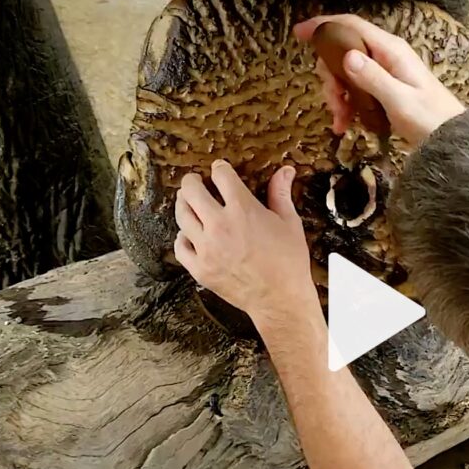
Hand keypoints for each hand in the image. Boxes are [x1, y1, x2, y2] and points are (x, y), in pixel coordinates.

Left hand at [173, 161, 317, 326]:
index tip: (220, 170)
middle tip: (195, 181)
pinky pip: (180, 246)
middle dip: (192, 181)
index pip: (221, 175)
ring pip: (181, 215)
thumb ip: (280, 193)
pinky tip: (189, 234)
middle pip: (191, 190)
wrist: (281, 300)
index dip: (220, 169)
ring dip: (184, 204)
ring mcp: (206, 248)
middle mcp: (220, 225)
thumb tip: (286, 170)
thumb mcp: (289, 222)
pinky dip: (182, 237)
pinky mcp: (200, 268)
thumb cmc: (289, 262)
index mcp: (243, 209)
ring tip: (189, 203)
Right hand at [294, 14, 465, 146]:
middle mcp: (386, 56)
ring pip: (347, 74)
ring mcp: (385, 73)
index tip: (299, 33)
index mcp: (391, 51)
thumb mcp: (399, 101)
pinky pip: (357, 90)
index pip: (351, 26)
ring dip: (338, 95)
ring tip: (341, 121)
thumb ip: (373, 78)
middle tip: (333, 102)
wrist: (451, 139)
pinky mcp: (384, 90)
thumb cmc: (430, 119)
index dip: (323, 26)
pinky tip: (345, 125)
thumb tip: (347, 56)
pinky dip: (347, 106)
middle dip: (331, 76)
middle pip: (344, 52)